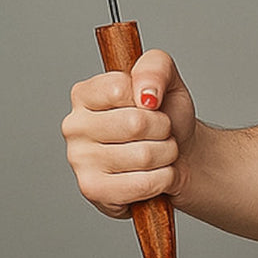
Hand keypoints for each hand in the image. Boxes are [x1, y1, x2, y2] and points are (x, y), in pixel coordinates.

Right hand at [62, 49, 197, 217]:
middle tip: (159, 131)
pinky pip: (143, 184)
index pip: (120, 88)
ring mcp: (79, 160)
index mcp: (85, 94)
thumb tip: (145, 95)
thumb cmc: (168, 115)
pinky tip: (153, 173)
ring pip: (144, 156)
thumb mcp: (169, 79)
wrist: (182, 155)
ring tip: (158, 152)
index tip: (150, 103)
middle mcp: (74, 126)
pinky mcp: (93, 190)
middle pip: (135, 123)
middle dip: (163, 128)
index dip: (150, 96)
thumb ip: (155, 66)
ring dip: (166, 154)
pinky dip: (163, 178)